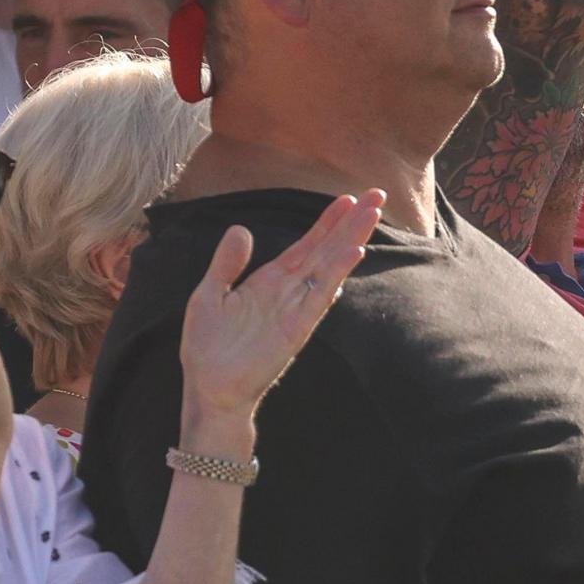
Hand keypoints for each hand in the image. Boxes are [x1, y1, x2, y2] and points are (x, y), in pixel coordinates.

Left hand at [177, 192, 382, 430]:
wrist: (208, 388)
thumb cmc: (207, 346)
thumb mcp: (209, 294)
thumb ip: (226, 263)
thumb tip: (242, 228)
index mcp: (270, 280)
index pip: (306, 244)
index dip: (326, 222)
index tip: (347, 198)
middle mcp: (289, 291)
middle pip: (326, 249)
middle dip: (351, 222)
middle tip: (377, 194)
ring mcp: (295, 308)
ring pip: (330, 266)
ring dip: (351, 239)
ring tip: (372, 213)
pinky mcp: (296, 328)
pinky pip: (320, 297)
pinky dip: (337, 273)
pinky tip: (353, 252)